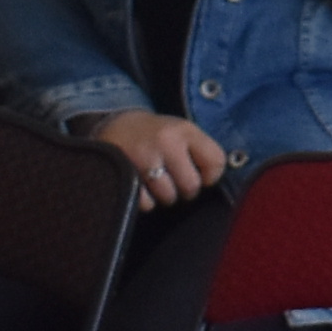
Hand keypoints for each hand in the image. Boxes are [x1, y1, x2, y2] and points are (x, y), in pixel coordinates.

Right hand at [83, 108, 229, 209]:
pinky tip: (142, 185)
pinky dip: (145, 200)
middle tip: (174, 179)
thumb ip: (202, 152)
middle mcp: (166, 141)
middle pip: (192, 186)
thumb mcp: (182, 132)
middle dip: (185, 189)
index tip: (199, 173)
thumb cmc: (157, 136)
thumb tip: (215, 182)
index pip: (216, 162)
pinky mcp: (124, 173)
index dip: (210, 175)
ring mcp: (143, 157)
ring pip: (169, 197)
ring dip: (164, 195)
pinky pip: (147, 203)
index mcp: (185, 130)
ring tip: (157, 181)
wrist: (115, 126)